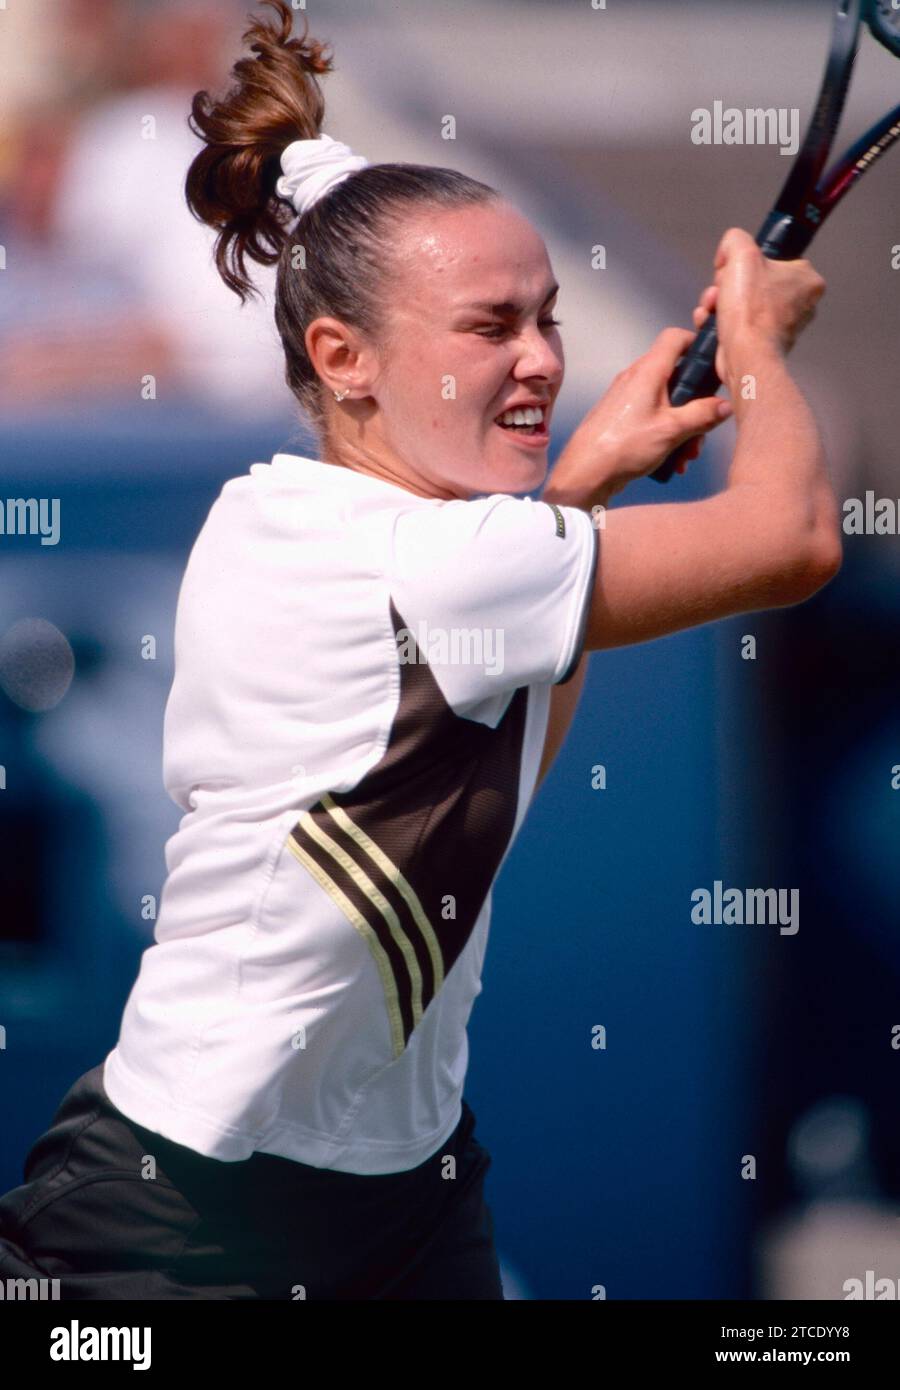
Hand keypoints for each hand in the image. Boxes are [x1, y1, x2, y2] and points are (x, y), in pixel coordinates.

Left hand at [547, 326, 733, 504]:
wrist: (585, 473)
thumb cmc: (624, 446)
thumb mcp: (672, 430)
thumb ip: (702, 415)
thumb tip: (725, 405)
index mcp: (648, 372)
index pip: (674, 338)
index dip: (696, 343)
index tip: (713, 364)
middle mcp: (635, 379)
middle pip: (676, 377)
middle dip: (695, 405)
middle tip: (703, 430)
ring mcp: (627, 398)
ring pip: (667, 403)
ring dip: (683, 427)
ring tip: (687, 455)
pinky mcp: (622, 418)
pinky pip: (653, 418)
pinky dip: (666, 435)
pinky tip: (672, 461)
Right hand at [701, 227, 825, 385]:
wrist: (744, 356)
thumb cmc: (751, 311)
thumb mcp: (741, 253)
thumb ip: (736, 240)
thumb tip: (727, 253)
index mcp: (807, 279)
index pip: (771, 259)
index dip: (746, 262)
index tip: (734, 270)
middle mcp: (800, 303)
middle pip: (753, 281)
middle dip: (727, 285)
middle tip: (721, 291)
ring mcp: (781, 326)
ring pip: (742, 303)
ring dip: (719, 303)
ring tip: (712, 308)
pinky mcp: (762, 344)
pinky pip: (738, 324)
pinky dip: (720, 323)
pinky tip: (710, 323)